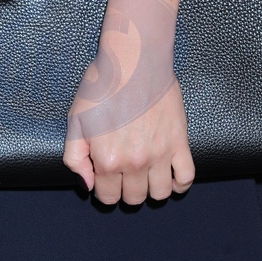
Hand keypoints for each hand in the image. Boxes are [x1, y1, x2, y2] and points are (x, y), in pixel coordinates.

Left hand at [63, 0, 194, 204]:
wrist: (134, 61)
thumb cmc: (103, 85)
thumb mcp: (76, 120)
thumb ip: (75, 157)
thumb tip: (87, 184)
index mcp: (107, 159)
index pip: (107, 196)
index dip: (104, 190)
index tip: (105, 179)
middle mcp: (135, 162)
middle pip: (134, 198)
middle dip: (125, 191)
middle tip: (124, 175)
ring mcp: (160, 154)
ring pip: (160, 193)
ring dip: (151, 191)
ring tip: (145, 177)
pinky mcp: (179, 142)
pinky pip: (187, 176)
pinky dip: (180, 184)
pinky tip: (171, 177)